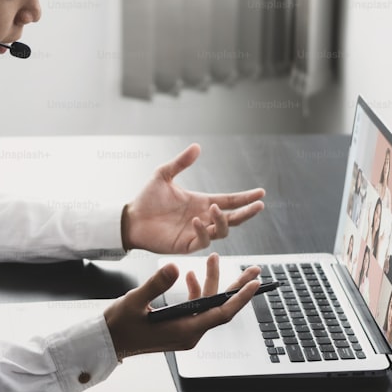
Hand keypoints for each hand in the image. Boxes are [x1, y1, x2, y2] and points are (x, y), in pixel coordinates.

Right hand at [103, 255, 260, 359]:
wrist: (108, 341)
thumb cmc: (119, 326)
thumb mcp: (135, 301)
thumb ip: (156, 284)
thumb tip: (174, 266)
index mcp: (185, 330)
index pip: (221, 313)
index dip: (240, 298)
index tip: (254, 284)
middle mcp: (190, 333)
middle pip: (220, 308)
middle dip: (237, 288)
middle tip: (254, 271)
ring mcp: (185, 330)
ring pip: (207, 305)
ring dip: (211, 282)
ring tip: (213, 259)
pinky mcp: (178, 326)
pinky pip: (195, 307)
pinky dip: (195, 290)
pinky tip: (189, 275)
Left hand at [121, 144, 264, 253]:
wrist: (131, 218)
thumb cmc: (147, 199)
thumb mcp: (164, 175)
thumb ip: (181, 162)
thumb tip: (197, 146)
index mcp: (201, 202)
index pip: (229, 201)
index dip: (245, 198)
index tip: (261, 193)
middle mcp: (203, 218)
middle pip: (233, 218)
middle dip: (247, 212)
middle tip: (258, 205)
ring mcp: (196, 233)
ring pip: (222, 230)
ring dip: (222, 220)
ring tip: (214, 208)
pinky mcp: (186, 245)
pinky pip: (202, 240)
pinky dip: (203, 230)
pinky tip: (196, 220)